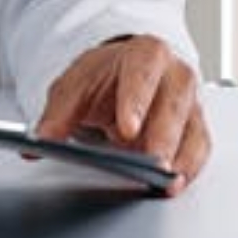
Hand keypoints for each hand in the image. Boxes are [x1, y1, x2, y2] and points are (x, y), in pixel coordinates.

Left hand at [34, 35, 209, 195]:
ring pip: (192, 129)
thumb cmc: (104, 79)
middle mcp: (174, 75)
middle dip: (164, 135)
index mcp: (145, 53)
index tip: (127, 129)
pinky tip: (173, 183)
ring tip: (164, 182)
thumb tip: (39, 141)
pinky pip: (198, 151)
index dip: (137, 100)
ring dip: (180, 158)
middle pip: (175, 103)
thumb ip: (57, 113)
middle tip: (152, 163)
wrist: (120, 76)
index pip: (143, 72)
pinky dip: (188, 168)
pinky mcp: (195, 130)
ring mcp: (189, 103)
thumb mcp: (75, 87)